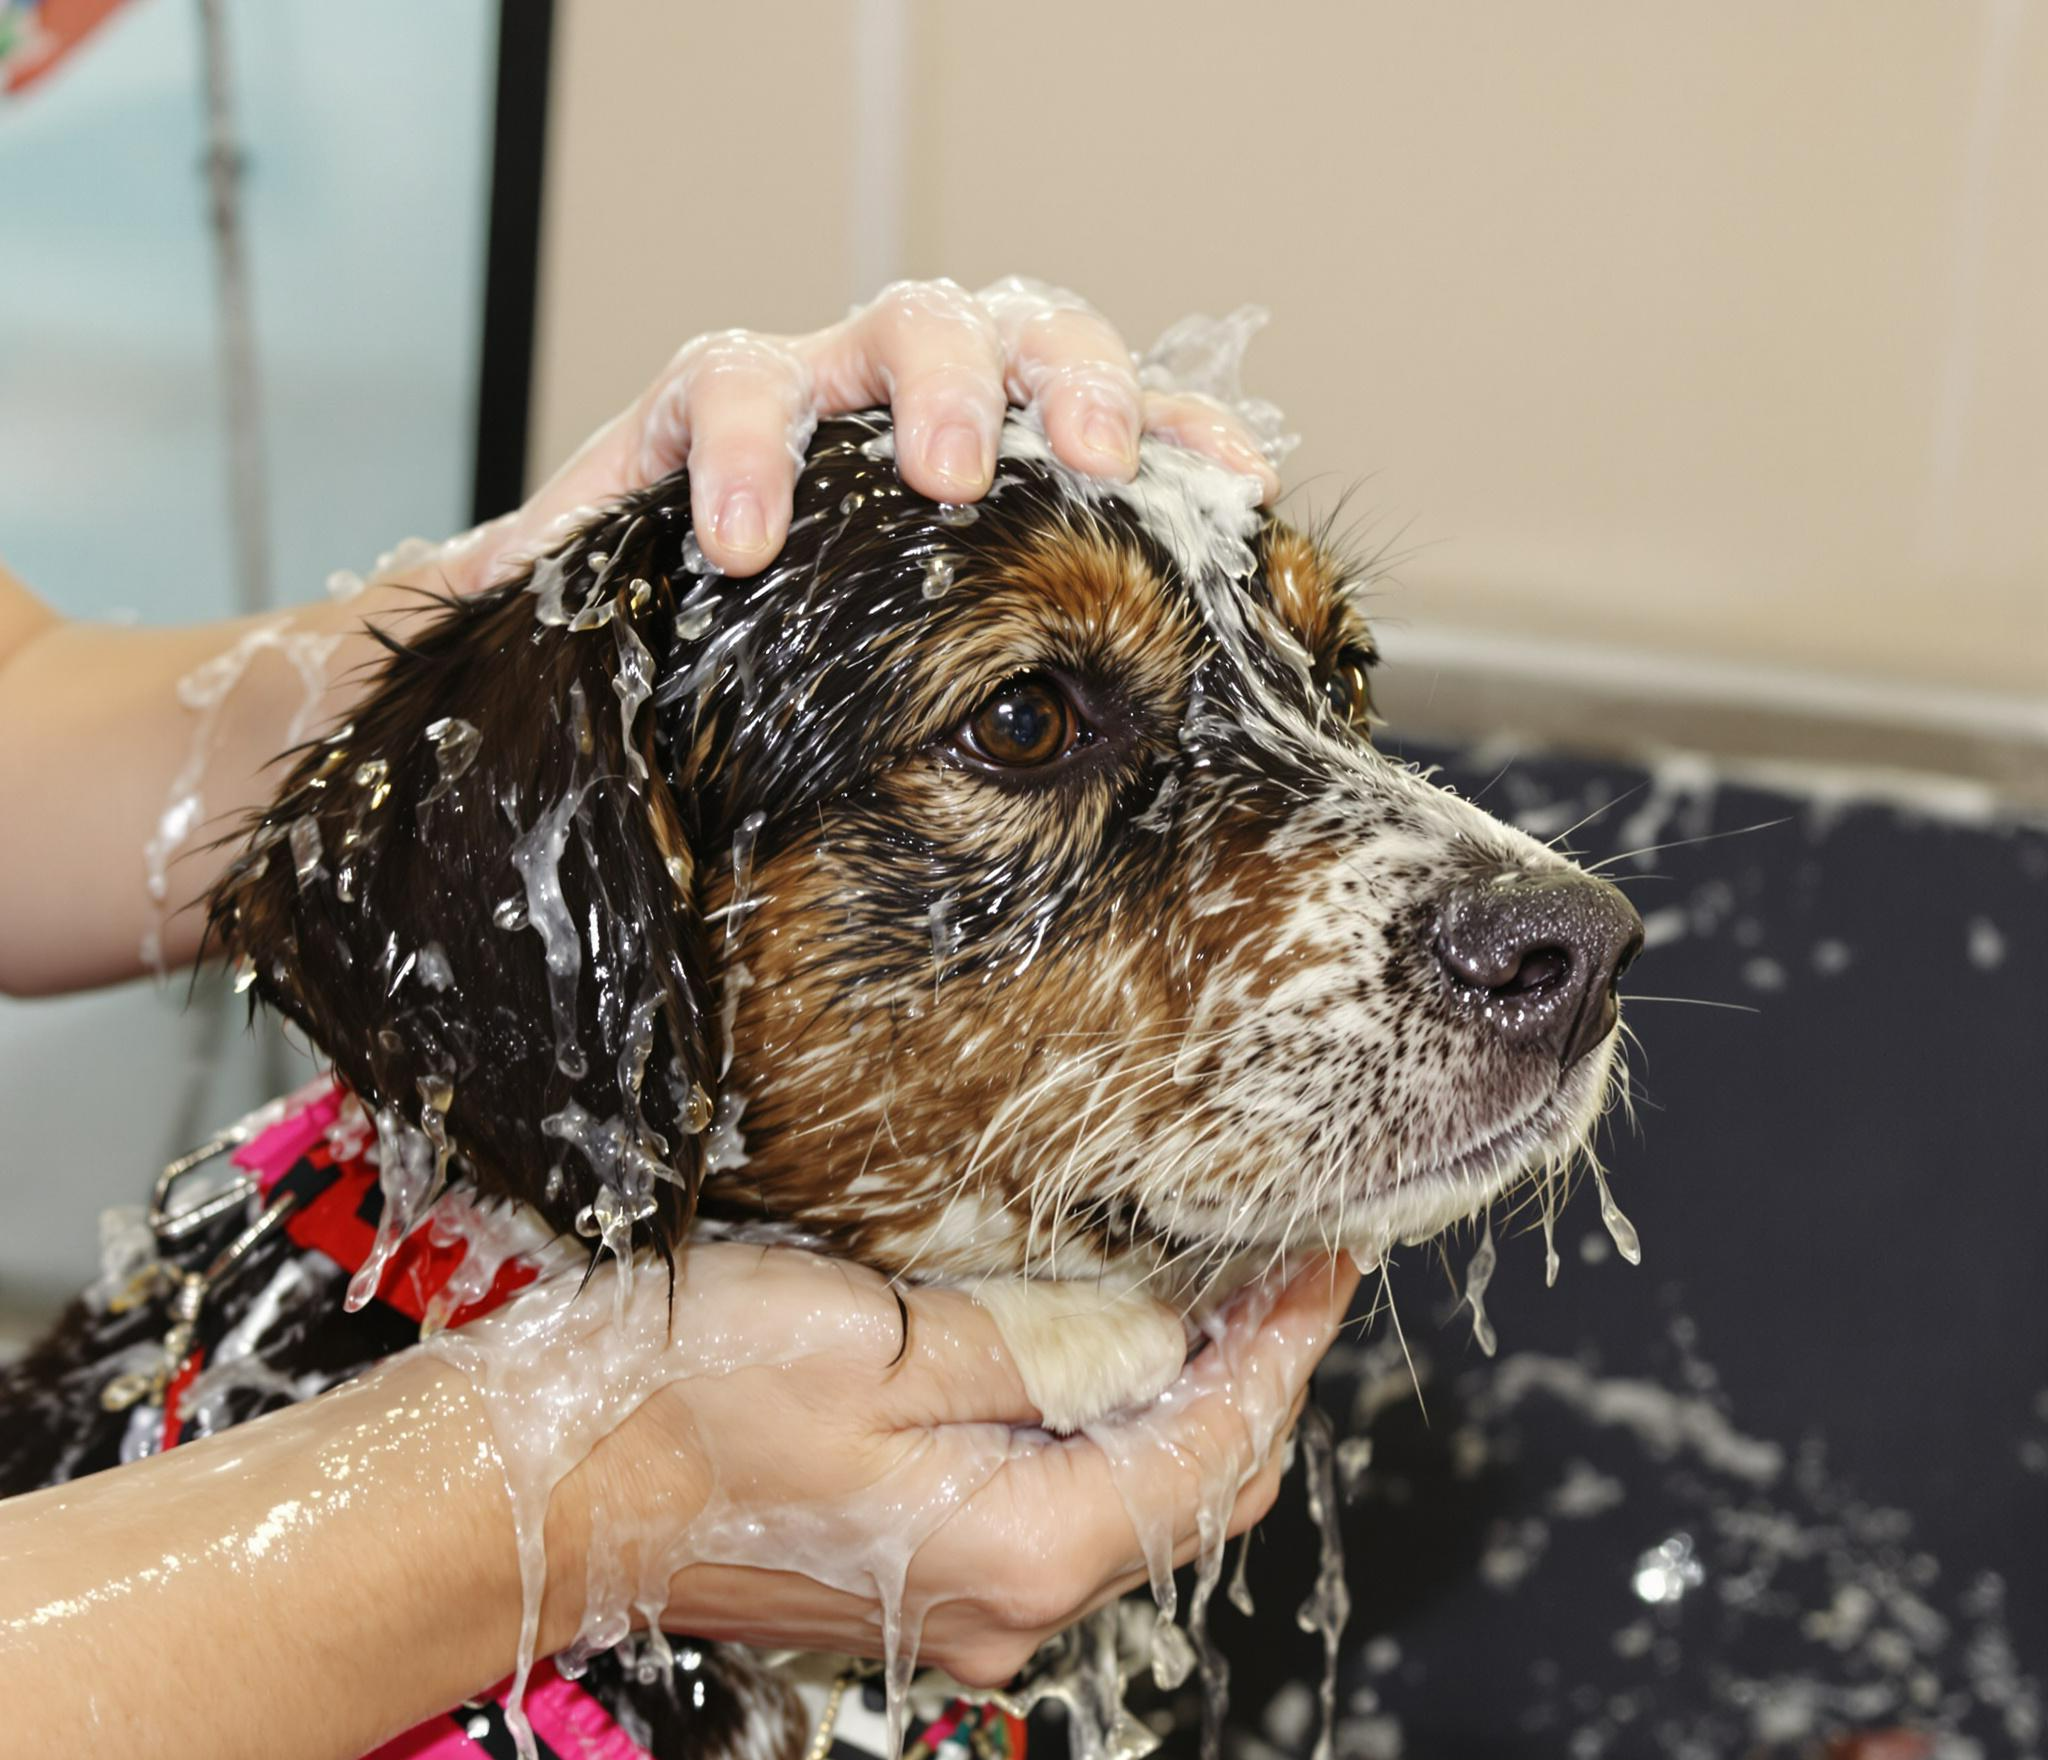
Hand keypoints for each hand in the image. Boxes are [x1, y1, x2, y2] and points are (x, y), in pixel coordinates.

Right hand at [447, 1247, 1355, 1689]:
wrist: (545, 1496)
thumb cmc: (685, 1401)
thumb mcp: (875, 1335)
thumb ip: (1042, 1339)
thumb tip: (1169, 1320)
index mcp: (1025, 1543)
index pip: (1222, 1443)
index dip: (1287, 1342)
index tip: (1329, 1254)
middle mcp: (1019, 1604)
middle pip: (1205, 1490)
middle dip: (1259, 1373)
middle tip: (1278, 1259)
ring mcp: (976, 1606)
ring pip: (1145, 1505)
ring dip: (1193, 1400)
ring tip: (1210, 1287)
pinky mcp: (935, 1583)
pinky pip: (1077, 1511)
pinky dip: (1121, 1433)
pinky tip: (1107, 1349)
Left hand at [450, 276, 1284, 586]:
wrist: (752, 559)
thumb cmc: (676, 570)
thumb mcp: (593, 574)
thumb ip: (537, 572)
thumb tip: (448, 597)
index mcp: (737, 407)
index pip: (737, 383)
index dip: (745, 451)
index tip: (744, 546)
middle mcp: (855, 382)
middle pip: (903, 323)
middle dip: (937, 388)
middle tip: (953, 472)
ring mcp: (958, 400)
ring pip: (1028, 334)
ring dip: (1077, 386)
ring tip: (1112, 460)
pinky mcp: (1042, 443)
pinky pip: (1128, 413)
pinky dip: (1181, 433)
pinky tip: (1232, 478)